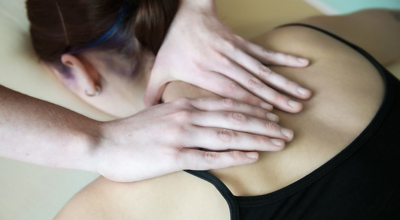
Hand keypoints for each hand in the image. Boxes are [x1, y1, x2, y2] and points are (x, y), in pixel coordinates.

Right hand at [96, 98, 292, 181]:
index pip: (228, 104)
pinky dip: (235, 156)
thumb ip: (185, 113)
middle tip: (286, 131)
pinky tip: (252, 157)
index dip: (254, 110)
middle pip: (235, 118)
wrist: (102, 142)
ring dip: (257, 139)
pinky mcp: (174, 156)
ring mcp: (181, 136)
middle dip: (265, 124)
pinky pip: (211, 157)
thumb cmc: (133, 131)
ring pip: (228, 135)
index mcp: (185, 104)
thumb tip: (207, 118)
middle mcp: (187, 116)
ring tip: (278, 142)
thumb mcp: (162, 113)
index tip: (272, 115)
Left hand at [144, 0, 311, 112]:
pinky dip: (283, 59)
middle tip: (294, 111)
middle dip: (274, 98)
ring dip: (284, 82)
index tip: (268, 117)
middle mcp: (220, 61)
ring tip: (303, 94)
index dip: (250, 104)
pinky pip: (265, 52)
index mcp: (201, 71)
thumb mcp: (160, 68)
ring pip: (262, 69)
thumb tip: (147, 112)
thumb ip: (154, 92)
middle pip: (251, 82)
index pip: (229, 91)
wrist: (184, 12)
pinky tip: (302, 64)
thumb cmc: (172, 43)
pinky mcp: (241, 42)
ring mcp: (233, 50)